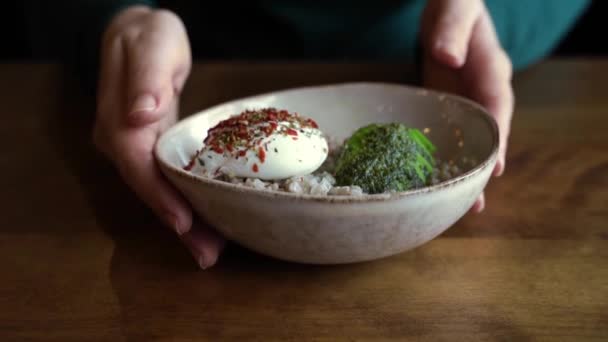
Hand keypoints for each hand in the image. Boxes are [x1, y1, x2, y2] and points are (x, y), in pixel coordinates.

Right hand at [93, 6, 223, 267]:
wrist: (139, 34)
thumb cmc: (149, 36)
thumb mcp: (152, 46)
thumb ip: (146, 78)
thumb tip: (141, 114)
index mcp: (119, 119)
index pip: (137, 164)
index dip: (159, 195)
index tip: (183, 222)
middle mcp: (122, 141)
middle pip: (149, 188)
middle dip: (177, 222)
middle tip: (206, 253)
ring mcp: (135, 148)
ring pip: (158, 190)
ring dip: (184, 222)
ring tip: (211, 250)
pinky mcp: (152, 149)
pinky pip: (168, 181)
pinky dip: (186, 203)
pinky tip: (206, 222)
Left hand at [422, 0, 513, 212]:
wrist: (449, 10)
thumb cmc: (455, 6)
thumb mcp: (455, 11)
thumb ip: (452, 32)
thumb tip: (449, 61)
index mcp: (492, 71)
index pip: (498, 108)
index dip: (498, 138)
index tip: (493, 167)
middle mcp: (484, 93)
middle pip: (489, 136)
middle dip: (482, 169)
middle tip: (474, 204)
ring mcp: (467, 104)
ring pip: (471, 143)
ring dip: (466, 174)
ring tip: (460, 209)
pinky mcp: (448, 108)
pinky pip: (450, 137)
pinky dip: (445, 160)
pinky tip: (435, 183)